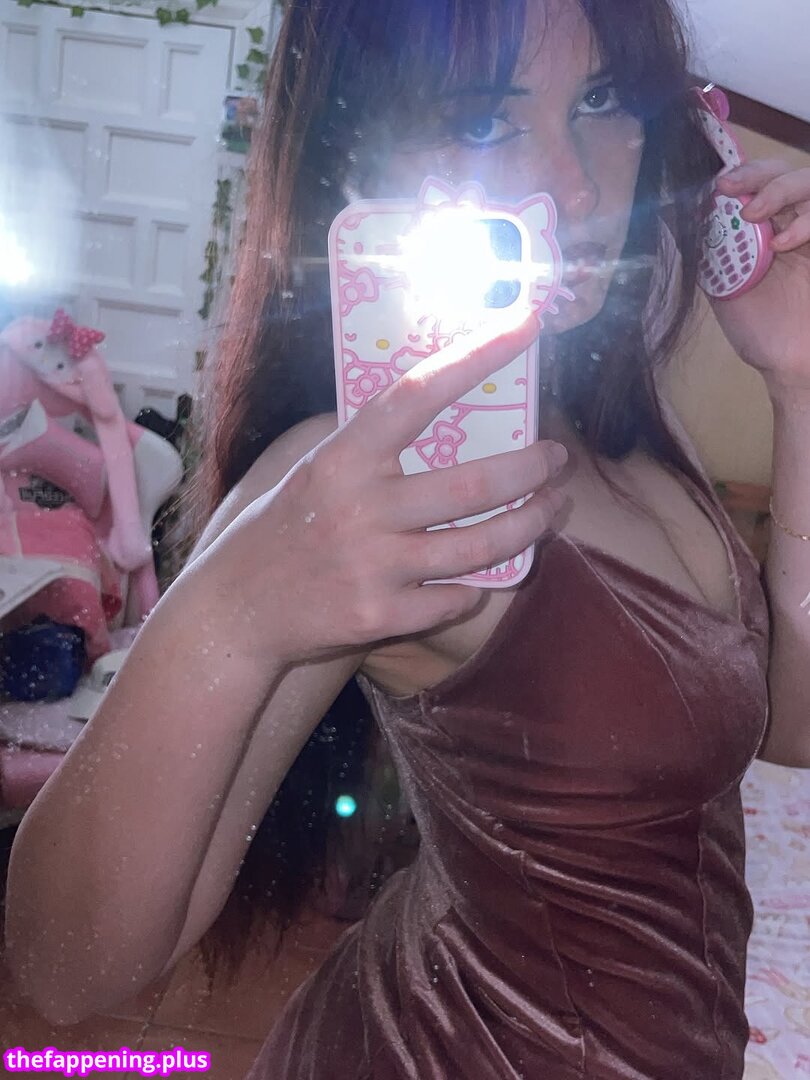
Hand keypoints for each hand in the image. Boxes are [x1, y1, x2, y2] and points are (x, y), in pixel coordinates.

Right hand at [212, 313, 567, 663]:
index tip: (523, 323)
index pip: (417, 395)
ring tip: (552, 510)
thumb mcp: (316, 471)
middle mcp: (360, 508)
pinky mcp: (379, 616)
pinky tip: (483, 576)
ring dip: (531, 525)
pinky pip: (457, 598)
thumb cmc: (284, 530)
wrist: (239, 609)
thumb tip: (446, 408)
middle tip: (557, 459)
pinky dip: (476, 587)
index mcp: (343, 458)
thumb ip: (372, 448)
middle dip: (531, 469)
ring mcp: (372, 566)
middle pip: (474, 484)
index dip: (476, 356)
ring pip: (481, 546)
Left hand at [712, 160, 809, 395]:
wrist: (788, 363)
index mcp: (760, 229)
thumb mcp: (721, 287)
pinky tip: (782, 244)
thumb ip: (705, 252)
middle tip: (731, 188)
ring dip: (778, 188)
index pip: (753, 182)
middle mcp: (788, 223)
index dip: (739, 172)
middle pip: (781, 170)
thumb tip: (671, 217)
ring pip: (808, 181)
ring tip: (754, 214)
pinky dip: (804, 221)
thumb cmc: (757, 329)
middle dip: (755, 172)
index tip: (717, 183)